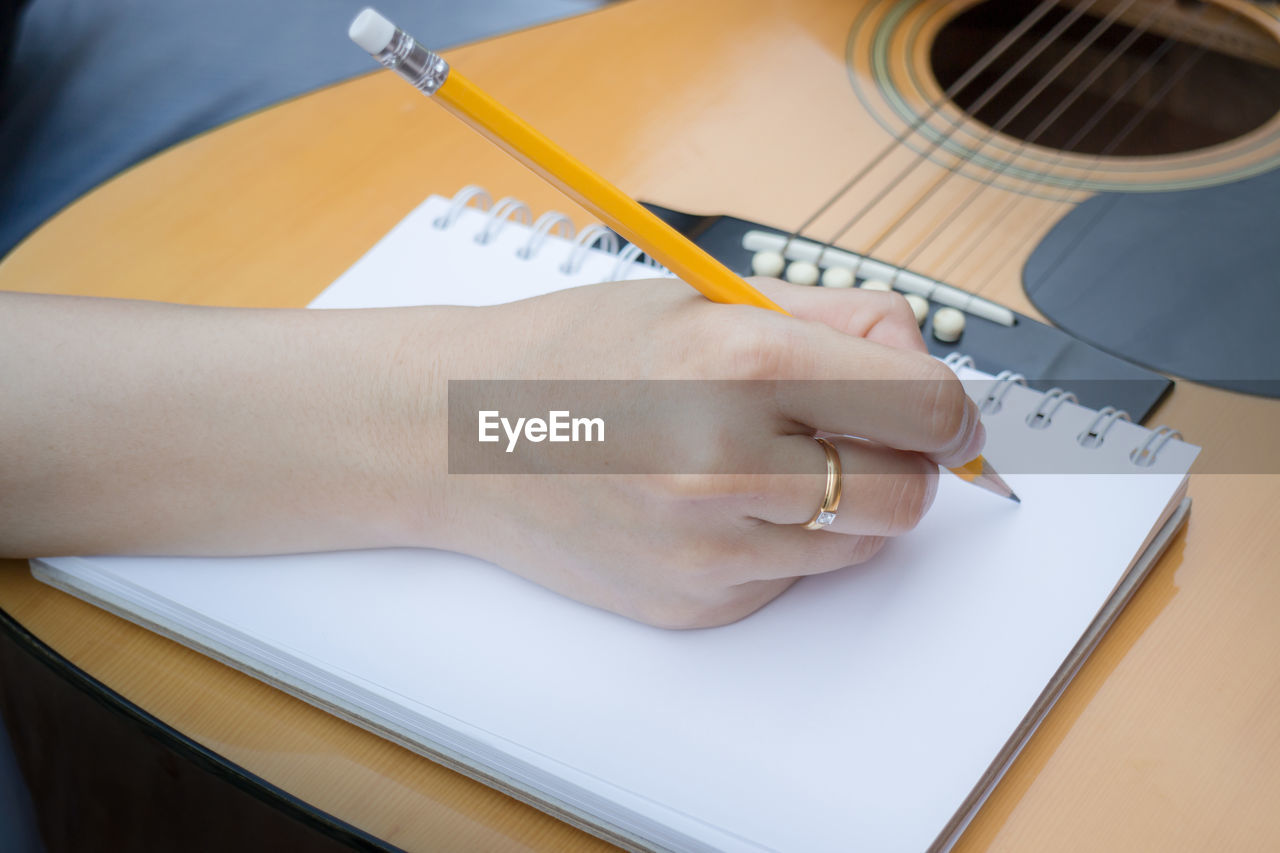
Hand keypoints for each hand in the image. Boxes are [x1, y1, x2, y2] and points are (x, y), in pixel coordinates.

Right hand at [415, 278, 983, 627]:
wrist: (458, 434)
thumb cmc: (577, 354)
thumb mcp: (706, 299)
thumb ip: (836, 320)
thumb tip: (925, 365)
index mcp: (738, 360)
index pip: (923, 404)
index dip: (949, 406)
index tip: (941, 408)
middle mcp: (724, 462)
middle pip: (909, 491)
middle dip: (906, 462)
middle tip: (863, 436)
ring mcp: (705, 547)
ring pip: (860, 543)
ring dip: (846, 503)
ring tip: (771, 461)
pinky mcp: (691, 603)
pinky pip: (791, 578)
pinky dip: (781, 541)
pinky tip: (712, 503)